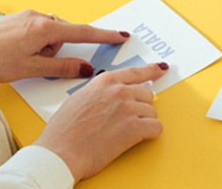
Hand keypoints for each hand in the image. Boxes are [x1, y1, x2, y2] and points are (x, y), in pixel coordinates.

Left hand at [0, 10, 129, 81]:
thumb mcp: (31, 70)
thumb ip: (62, 68)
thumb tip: (86, 68)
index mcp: (45, 29)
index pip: (83, 33)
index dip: (104, 36)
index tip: (121, 35)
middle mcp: (39, 17)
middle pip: (64, 35)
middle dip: (57, 52)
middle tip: (36, 65)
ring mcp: (28, 15)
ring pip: (50, 34)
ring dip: (44, 49)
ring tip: (21, 60)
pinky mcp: (18, 17)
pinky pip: (38, 30)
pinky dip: (35, 43)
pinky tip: (16, 53)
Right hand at [35, 63, 167, 180]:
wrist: (60, 152)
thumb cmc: (63, 131)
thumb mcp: (79, 99)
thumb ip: (99, 92)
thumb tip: (111, 95)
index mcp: (104, 81)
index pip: (136, 72)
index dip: (151, 70)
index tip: (160, 68)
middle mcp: (118, 90)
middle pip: (146, 94)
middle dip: (140, 106)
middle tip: (127, 118)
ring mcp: (127, 107)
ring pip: (151, 112)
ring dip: (142, 122)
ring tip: (123, 132)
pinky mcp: (134, 127)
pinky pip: (156, 128)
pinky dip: (149, 134)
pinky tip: (136, 138)